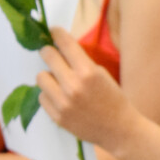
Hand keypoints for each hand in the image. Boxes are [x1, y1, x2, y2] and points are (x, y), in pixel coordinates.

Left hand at [37, 27, 133, 148]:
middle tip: (50, 52)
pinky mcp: (57, 117)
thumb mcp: (102, 74)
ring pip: (40, 77)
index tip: (52, 29)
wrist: (119, 129)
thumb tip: (61, 48)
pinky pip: (42, 97)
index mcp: (88, 72)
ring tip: (58, 80)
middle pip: (48, 57)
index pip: (65, 44)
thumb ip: (81, 62)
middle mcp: (73, 86)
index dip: (57, 33)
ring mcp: (63, 103)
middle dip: (49, 52)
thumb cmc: (113, 98)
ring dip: (48, 76)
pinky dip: (50, 94)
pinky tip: (61, 97)